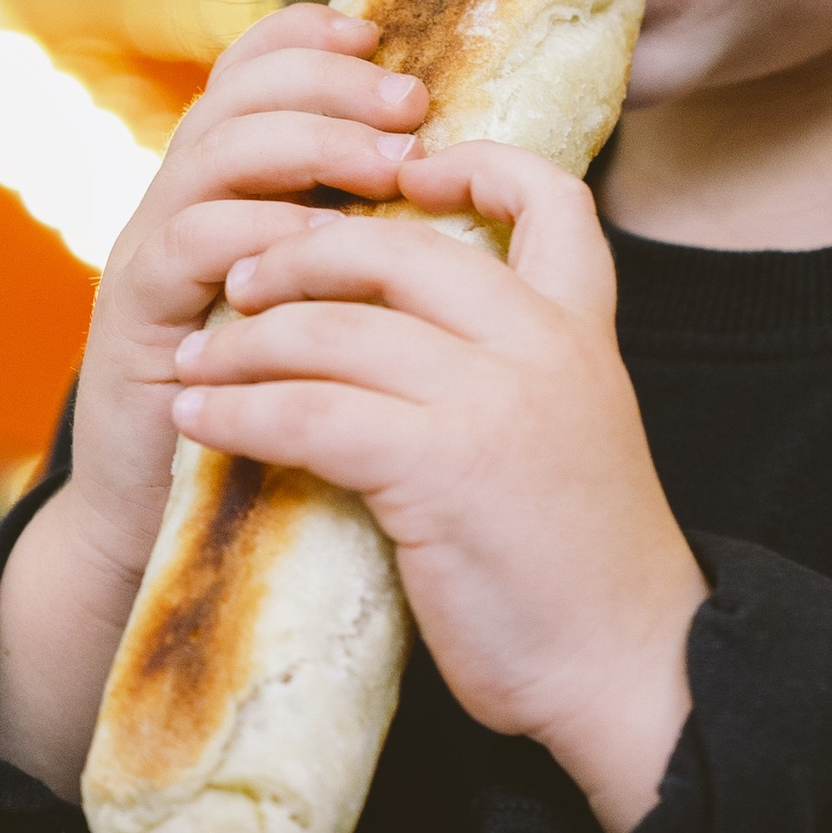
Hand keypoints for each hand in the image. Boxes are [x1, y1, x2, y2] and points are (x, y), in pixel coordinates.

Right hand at [0, 4, 429, 793]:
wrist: (174, 538)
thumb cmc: (280, 430)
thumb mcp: (334, 322)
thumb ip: (376, 251)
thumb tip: (480, 186)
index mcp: (235, 194)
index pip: (259, 73)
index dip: (312, 38)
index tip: (386, 35)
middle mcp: (184, 207)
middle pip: (240, 92)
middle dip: (331, 83)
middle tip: (411, 103)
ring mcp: (151, 257)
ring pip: (214, 152)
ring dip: (308, 146)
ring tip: (389, 165)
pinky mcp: (135, 320)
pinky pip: (187, 245)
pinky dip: (256, 231)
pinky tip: (320, 247)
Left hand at [174, 143, 707, 832]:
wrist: (632, 668)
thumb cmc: (584, 571)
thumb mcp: (570, 434)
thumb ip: (511, 375)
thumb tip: (399, 345)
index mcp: (583, 330)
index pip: (549, 195)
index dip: (474, 164)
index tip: (404, 175)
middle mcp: (543, 344)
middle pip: (397, 249)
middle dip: (301, 254)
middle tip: (240, 281)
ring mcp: (493, 401)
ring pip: (335, 329)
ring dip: (246, 341)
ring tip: (199, 362)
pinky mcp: (440, 469)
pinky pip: (309, 413)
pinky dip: (238, 412)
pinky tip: (200, 422)